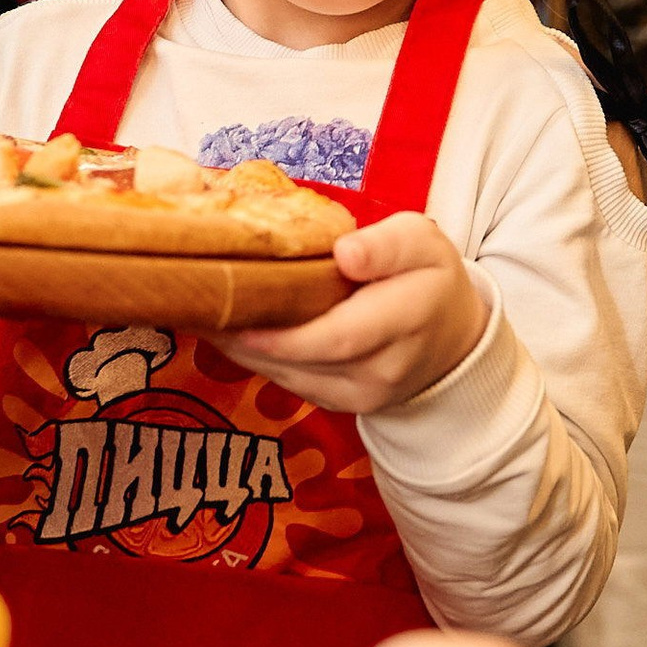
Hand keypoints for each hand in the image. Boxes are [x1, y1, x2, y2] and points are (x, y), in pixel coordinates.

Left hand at [222, 211, 489, 415]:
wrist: (449, 337)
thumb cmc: (427, 277)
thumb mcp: (422, 242)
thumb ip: (387, 245)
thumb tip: (346, 254)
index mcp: (409, 318)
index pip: (341, 335)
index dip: (285, 332)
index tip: (236, 311)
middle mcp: (385, 369)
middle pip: (307, 359)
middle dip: (247, 338)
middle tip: (198, 306)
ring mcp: (363, 395)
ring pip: (292, 375)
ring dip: (243, 350)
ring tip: (201, 316)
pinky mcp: (341, 404)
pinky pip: (292, 382)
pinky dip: (258, 359)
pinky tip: (228, 333)